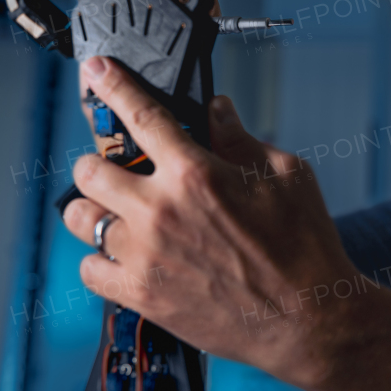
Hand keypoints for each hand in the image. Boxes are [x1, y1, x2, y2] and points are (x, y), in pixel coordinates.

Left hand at [62, 56, 390, 390]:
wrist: (310, 319)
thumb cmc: (305, 246)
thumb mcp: (286, 176)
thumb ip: (241, 140)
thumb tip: (215, 112)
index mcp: (196, 173)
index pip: (139, 115)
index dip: (111, 86)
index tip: (96, 71)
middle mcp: (160, 210)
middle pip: (89, 170)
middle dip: (99, 161)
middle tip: (118, 168)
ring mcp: (145, 256)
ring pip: (81, 219)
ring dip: (94, 209)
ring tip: (116, 212)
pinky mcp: (141, 296)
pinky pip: (89, 270)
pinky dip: (100, 260)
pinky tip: (124, 256)